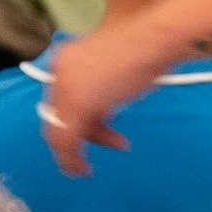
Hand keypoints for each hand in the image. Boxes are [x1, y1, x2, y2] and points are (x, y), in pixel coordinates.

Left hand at [38, 8, 184, 173]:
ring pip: (57, 131)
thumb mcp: (114, 70)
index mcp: (64, 59)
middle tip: (105, 145)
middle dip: (81, 135)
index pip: (62, 99)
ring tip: (85, 168)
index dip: (79, 119)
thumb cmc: (145, 50)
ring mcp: (66, 87)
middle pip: (59, 115)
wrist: (154, 42)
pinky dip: (71, 159)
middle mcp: (59, 71)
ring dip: (71, 153)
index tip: (101, 130)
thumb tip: (98, 113)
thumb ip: (99, 90)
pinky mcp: (78, 103)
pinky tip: (81, 170)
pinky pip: (65, 139)